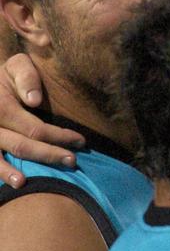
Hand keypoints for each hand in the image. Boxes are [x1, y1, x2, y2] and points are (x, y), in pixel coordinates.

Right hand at [0, 54, 84, 187]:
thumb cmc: (5, 76)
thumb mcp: (16, 66)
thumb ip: (26, 76)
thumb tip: (35, 100)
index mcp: (2, 106)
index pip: (35, 128)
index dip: (59, 136)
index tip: (80, 141)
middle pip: (22, 147)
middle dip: (50, 155)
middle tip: (73, 161)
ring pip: (1, 161)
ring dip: (26, 171)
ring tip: (50, 179)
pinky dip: (2, 174)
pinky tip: (18, 183)